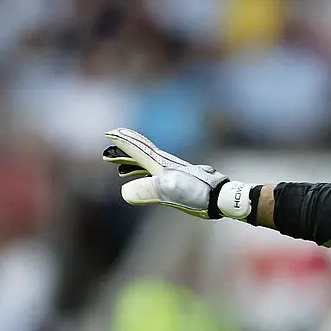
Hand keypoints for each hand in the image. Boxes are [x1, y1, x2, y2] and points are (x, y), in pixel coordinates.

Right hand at [102, 128, 252, 219]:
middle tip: (108, 152)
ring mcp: (174, 174)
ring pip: (149, 165)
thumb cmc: (199, 193)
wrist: (222, 198)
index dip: (123, 142)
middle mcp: (167, 166)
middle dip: (124, 152)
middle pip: (141, 155)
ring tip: (120, 169)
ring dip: (134, 165)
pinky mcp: (181, 183)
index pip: (138, 149)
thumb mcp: (171, 190)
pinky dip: (148, 176)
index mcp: (161, 165)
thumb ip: (148, 190)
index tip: (110, 132)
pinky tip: (148, 183)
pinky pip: (158, 176)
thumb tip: (125, 192)